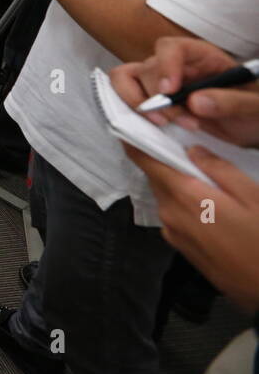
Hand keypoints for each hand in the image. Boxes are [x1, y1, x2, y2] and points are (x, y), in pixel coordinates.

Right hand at [110, 37, 258, 146]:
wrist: (249, 127)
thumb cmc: (253, 109)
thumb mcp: (255, 106)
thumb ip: (232, 101)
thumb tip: (194, 102)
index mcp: (201, 56)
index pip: (171, 48)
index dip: (165, 66)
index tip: (170, 91)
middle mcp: (175, 65)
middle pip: (146, 68)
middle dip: (158, 98)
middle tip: (183, 122)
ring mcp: (158, 82)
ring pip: (125, 78)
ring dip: (136, 102)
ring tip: (161, 124)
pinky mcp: (150, 101)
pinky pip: (125, 98)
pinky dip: (129, 111)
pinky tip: (153, 127)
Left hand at [121, 144, 258, 313]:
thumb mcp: (253, 196)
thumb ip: (220, 169)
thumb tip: (193, 150)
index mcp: (184, 197)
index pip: (146, 162)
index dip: (135, 142)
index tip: (127, 125)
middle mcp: (170, 214)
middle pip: (156, 178)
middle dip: (162, 161)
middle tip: (175, 145)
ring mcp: (173, 233)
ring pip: (165, 196)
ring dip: (175, 184)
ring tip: (197, 174)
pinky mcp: (181, 247)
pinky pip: (174, 215)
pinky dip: (182, 203)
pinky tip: (205, 203)